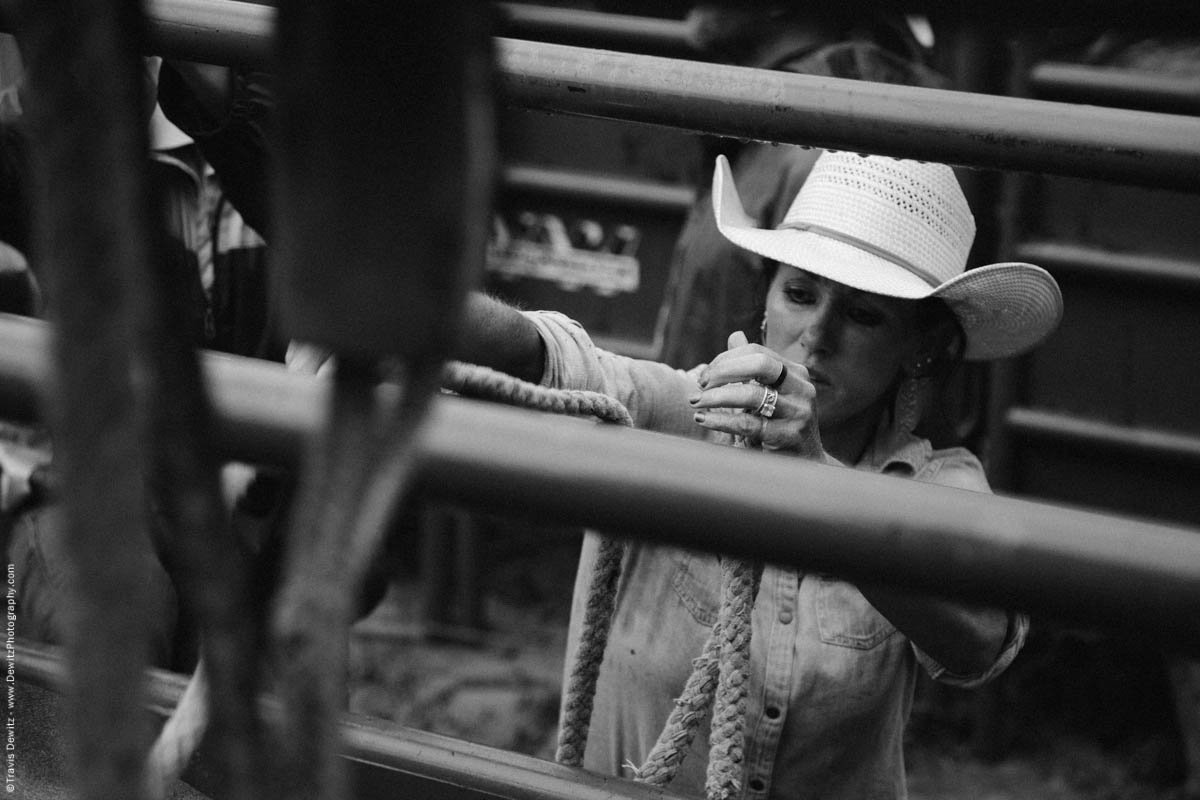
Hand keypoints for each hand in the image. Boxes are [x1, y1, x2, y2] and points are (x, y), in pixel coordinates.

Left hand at [689, 331, 822, 456]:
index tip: (704, 376)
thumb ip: (752, 367)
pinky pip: (748, 424)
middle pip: (759, 364)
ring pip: (752, 395)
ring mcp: (798, 413)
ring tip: (696, 403)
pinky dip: (721, 420)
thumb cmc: (781, 424)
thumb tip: (735, 335)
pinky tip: (703, 420)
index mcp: (795, 373)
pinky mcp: (788, 437)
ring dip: (716, 397)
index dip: (726, 360)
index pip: (756, 351)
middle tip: (700, 385)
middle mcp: (801, 389)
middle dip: (724, 371)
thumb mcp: (770, 393)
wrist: (806, 464)